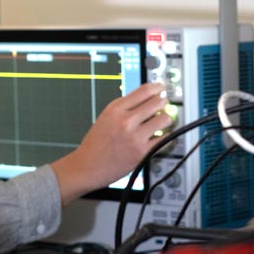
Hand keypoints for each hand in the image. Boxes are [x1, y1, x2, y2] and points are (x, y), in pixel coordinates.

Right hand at [51, 82, 171, 205]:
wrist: (87, 166)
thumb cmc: (95, 143)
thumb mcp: (105, 117)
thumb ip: (125, 107)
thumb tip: (147, 98)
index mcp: (115, 109)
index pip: (144, 91)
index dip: (157, 87)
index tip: (161, 88)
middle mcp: (125, 121)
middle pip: (157, 102)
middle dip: (163, 103)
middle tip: (163, 106)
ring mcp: (135, 136)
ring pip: (165, 119)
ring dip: (166, 119)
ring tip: (161, 122)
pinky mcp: (142, 152)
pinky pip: (165, 139)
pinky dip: (165, 137)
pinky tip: (159, 137)